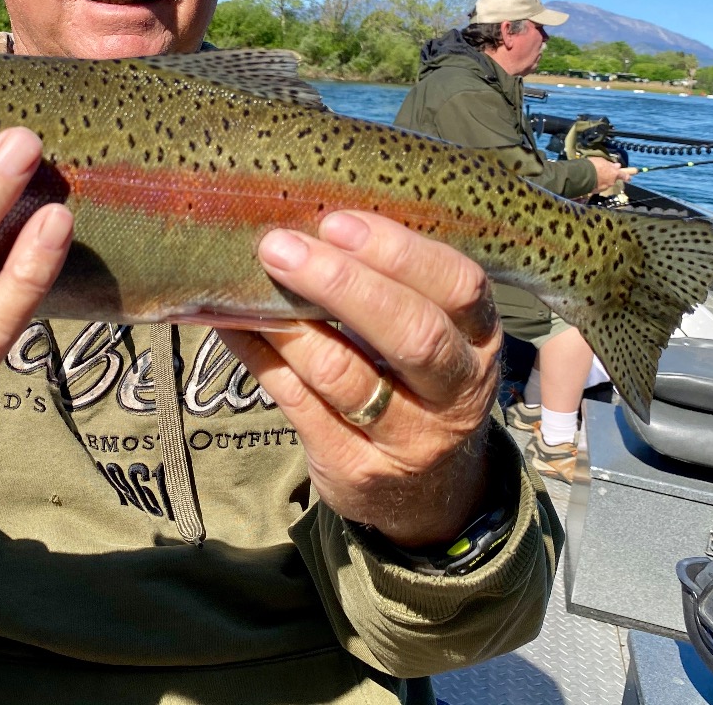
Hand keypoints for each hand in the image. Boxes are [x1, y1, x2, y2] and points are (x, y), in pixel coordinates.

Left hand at [217, 212, 502, 548]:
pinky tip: (234, 324)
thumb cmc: (418, 385)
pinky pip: (298, 402)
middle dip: (343, 284)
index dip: (400, 252)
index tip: (339, 222)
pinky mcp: (354, 468)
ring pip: (344, 373)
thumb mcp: (436, 337)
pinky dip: (260, 356)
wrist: (426, 495)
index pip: (458, 287)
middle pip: (410, 334)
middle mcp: (455, 392)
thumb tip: (311, 217)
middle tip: (281, 247)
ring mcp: (407, 438)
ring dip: (288, 323)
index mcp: (479, 341)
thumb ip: (394, 287)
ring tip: (250, 280)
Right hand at [591, 156, 636, 191]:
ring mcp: (604, 188)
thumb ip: (610, 165)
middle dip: (609, 176)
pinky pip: (598, 187)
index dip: (626, 176)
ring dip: (602, 180)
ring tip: (594, 176)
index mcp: (615, 173)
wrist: (582, 174)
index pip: (624, 176)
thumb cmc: (594, 165)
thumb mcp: (602, 161)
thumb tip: (617, 166)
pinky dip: (596, 184)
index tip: (628, 177)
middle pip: (613, 179)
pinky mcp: (596, 191)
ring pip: (605, 183)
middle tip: (603, 172)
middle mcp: (611, 182)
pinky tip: (591, 180)